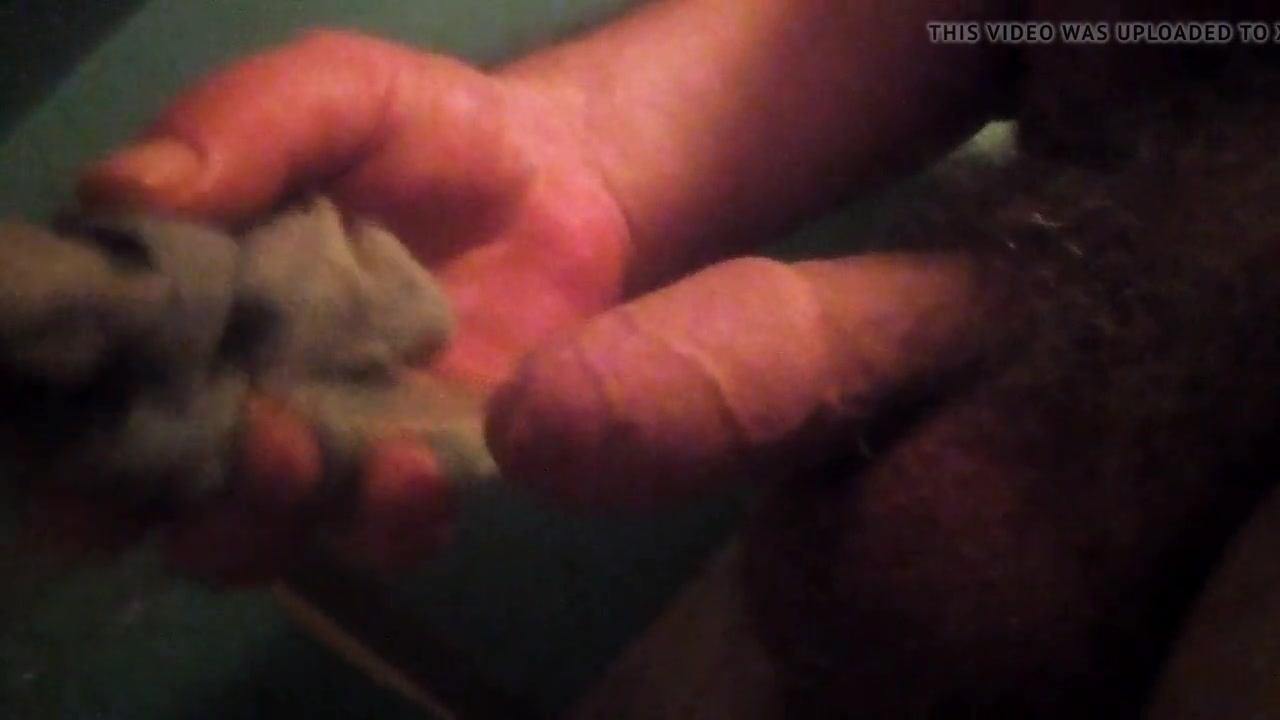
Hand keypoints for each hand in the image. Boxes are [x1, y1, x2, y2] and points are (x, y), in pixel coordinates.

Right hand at [34, 30, 986, 587]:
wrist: (559, 172)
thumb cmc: (434, 125)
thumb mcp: (330, 94)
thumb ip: (238, 130)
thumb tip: (129, 196)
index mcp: (197, 299)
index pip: (95, 377)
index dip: (72, 405)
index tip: (85, 410)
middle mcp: (249, 386)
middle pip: (162, 476)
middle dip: (182, 480)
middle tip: (245, 442)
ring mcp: (341, 436)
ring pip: (269, 516)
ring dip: (283, 508)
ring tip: (336, 457)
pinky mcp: (440, 459)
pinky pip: (385, 510)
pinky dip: (380, 505)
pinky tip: (411, 471)